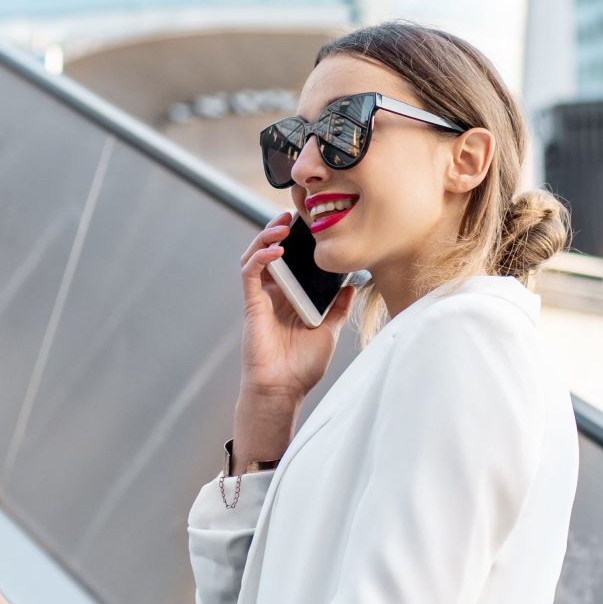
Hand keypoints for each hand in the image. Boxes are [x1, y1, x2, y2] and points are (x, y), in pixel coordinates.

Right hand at [235, 210, 357, 448]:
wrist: (283, 390)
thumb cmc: (302, 367)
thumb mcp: (329, 332)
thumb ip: (338, 307)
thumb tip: (352, 284)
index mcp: (291, 298)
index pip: (292, 260)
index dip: (297, 240)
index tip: (311, 223)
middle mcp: (274, 294)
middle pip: (271, 251)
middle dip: (279, 229)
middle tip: (293, 213)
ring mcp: (261, 298)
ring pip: (255, 256)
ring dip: (265, 236)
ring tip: (281, 224)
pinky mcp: (251, 305)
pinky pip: (250, 273)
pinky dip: (260, 257)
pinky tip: (275, 249)